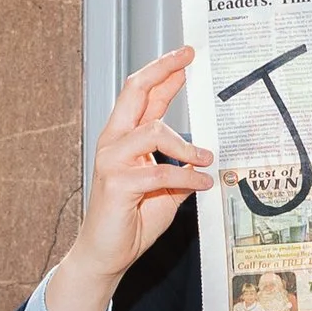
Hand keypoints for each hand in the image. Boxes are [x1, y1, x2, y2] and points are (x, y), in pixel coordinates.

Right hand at [41, 48, 213, 310]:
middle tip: (186, 58)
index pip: (143, 96)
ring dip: (186, 145)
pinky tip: (202, 184)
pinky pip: (159, 171)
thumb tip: (203, 154)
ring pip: (152, 131)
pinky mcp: (117, 183)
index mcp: (123, 139)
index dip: (164, 72)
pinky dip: (186, 177)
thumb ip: (178, 167)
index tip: (185, 56)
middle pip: (135, 91)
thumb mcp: (165, 189)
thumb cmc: (131, 220)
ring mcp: (112, 160)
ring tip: (206, 160)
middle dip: (162, 70)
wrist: (106, 254)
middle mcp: (113, 142)